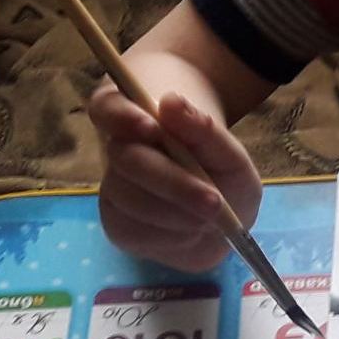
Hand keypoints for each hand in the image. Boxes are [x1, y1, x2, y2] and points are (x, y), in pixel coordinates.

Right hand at [90, 86, 261, 271]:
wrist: (222, 218)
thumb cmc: (223, 176)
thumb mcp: (228, 154)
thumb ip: (204, 130)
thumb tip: (172, 102)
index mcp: (136, 118)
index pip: (110, 107)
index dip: (125, 117)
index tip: (153, 127)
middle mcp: (117, 150)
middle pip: (126, 159)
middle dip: (173, 182)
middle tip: (214, 202)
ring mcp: (113, 189)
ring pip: (130, 199)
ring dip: (177, 213)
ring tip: (212, 218)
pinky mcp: (116, 224)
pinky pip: (133, 230)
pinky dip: (169, 235)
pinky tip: (192, 232)